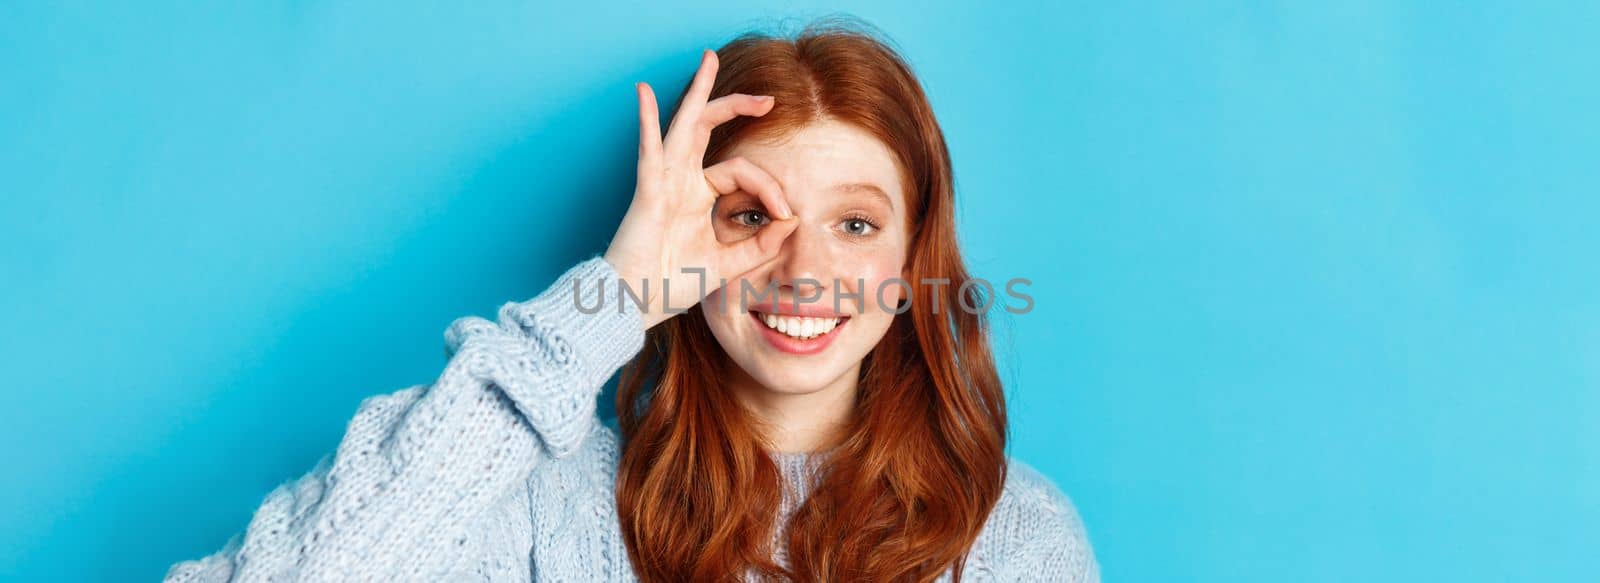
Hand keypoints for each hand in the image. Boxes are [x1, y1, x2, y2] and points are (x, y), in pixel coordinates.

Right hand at [604, 49, 797, 329]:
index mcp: (698, 197)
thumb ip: (762, 244)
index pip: (742, 172)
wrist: (636, 304)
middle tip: (767, 99)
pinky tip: (644, 93)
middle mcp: (681, 182)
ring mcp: (663, 182)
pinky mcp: (648, 192)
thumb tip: (793, 220)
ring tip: (708, 60)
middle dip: (735, 107)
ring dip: (697, 93)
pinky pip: (649, 150)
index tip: (787, 213)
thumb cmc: (673, 284)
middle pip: (708, 130)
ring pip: (683, 126)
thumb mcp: (730, 264)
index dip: (770, 187)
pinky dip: (647, 121)